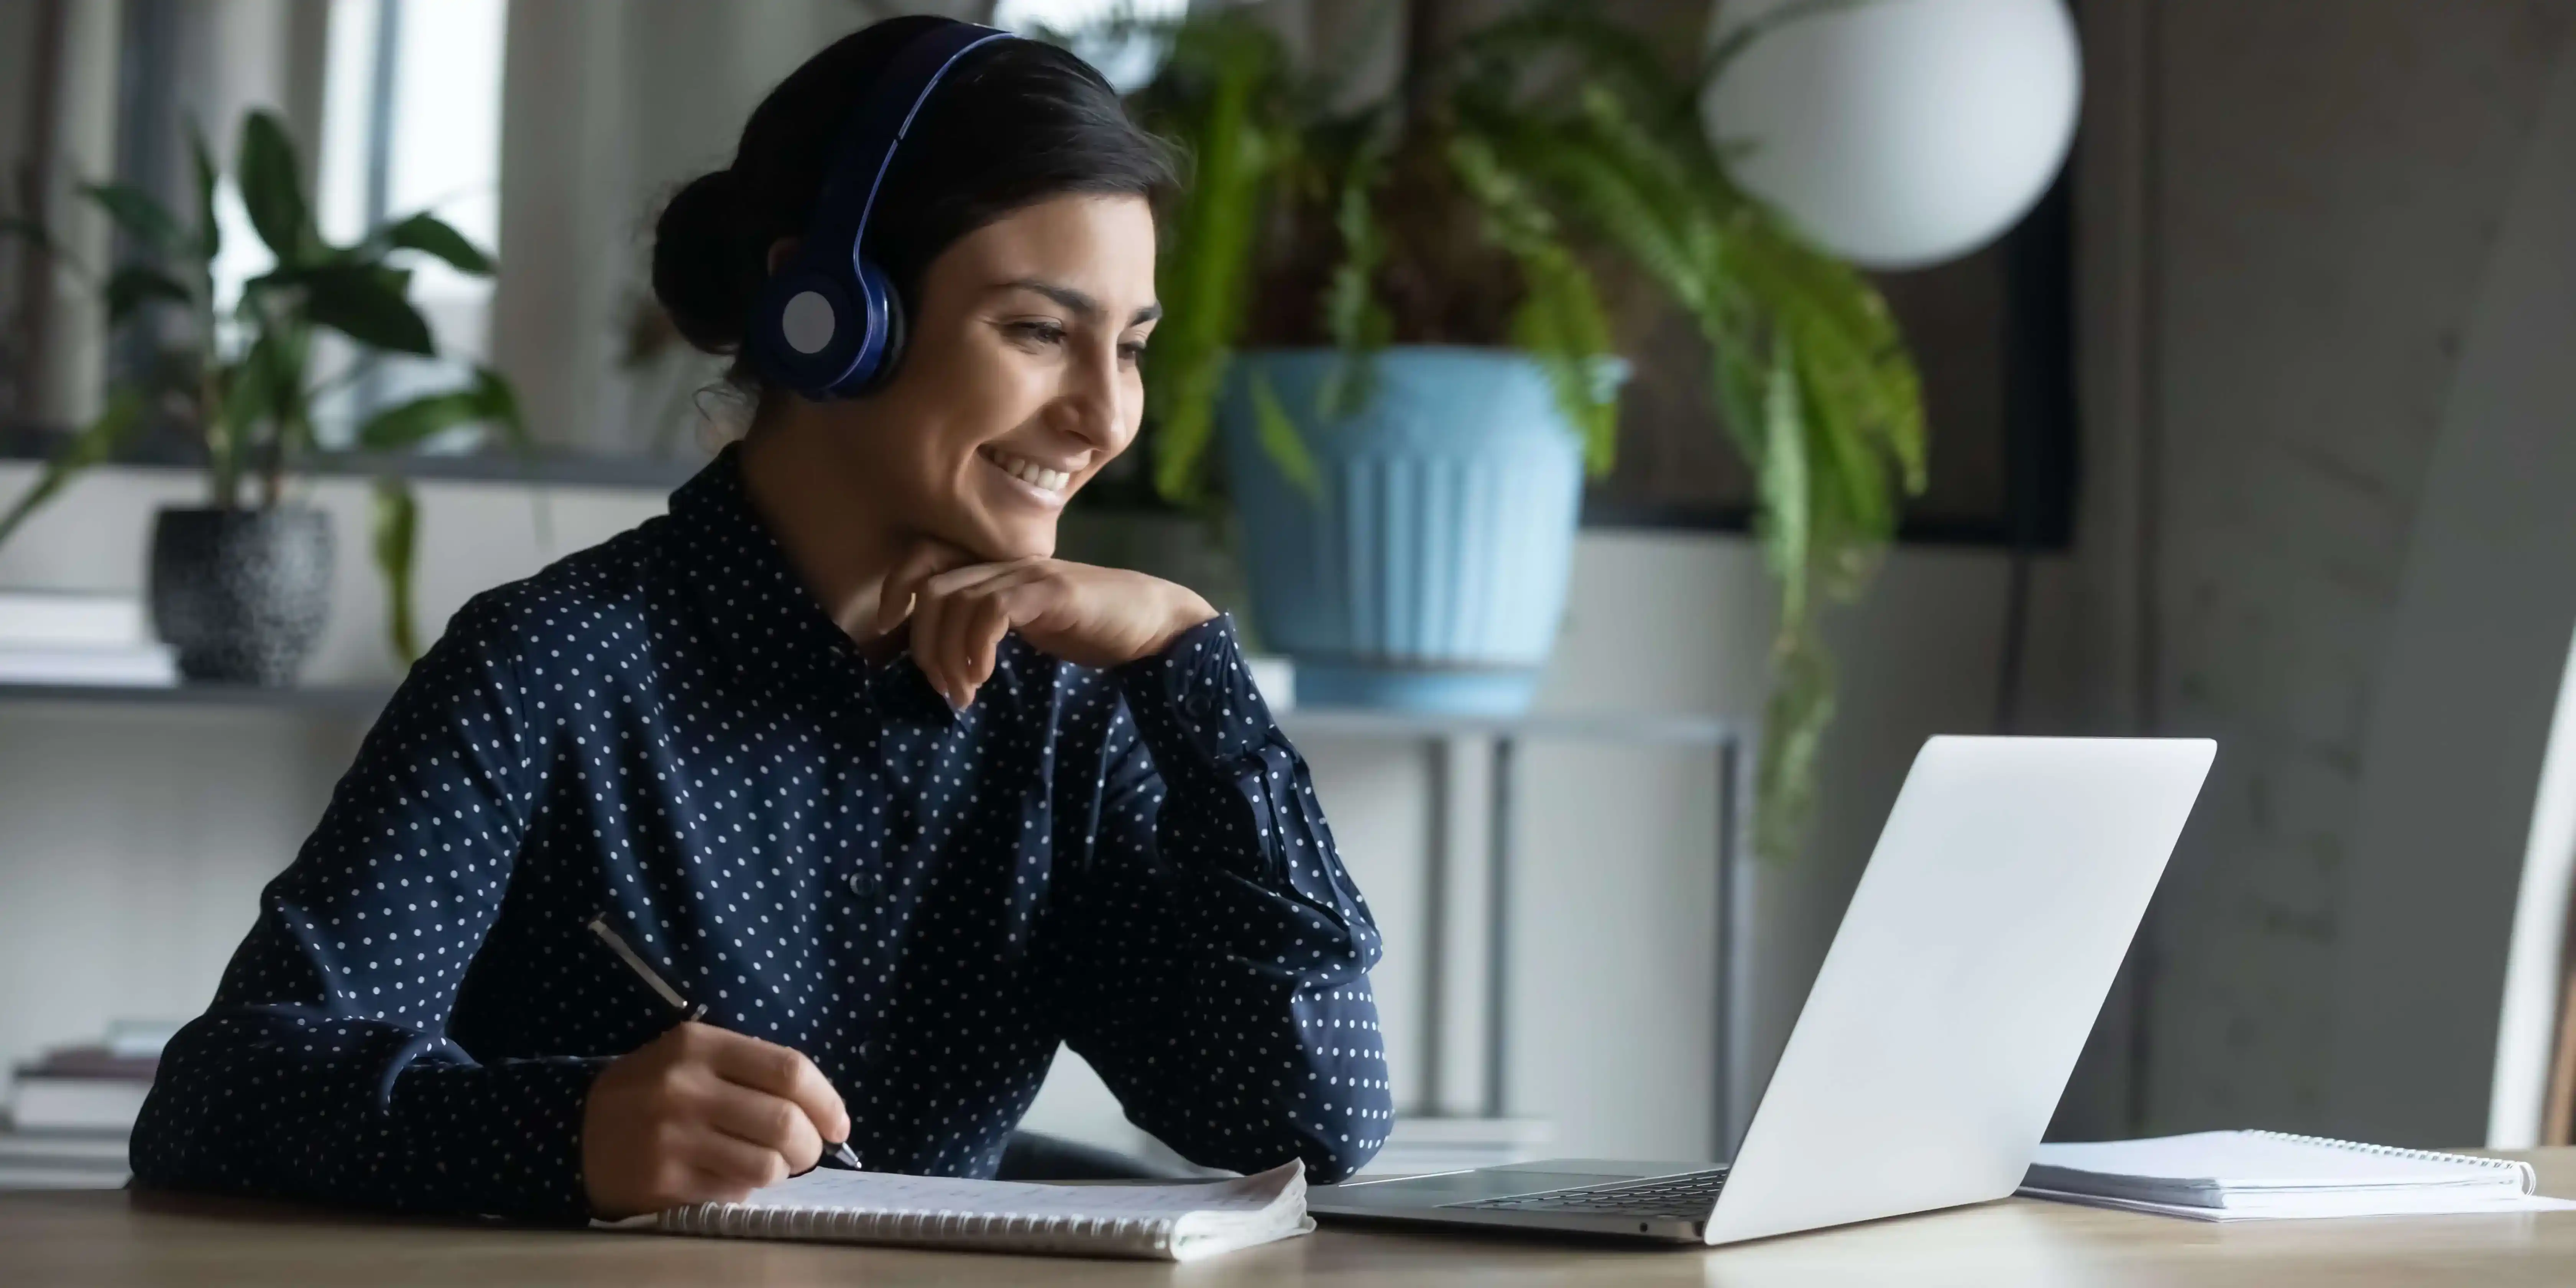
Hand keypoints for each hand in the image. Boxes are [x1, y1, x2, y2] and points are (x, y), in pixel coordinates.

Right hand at [580, 1022, 850, 1219]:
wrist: (578, 1133)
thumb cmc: (654, 1093)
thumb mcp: (693, 1059)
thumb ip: (752, 1071)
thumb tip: (823, 1110)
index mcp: (699, 1045)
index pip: (789, 1070)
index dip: (827, 1101)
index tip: (838, 1124)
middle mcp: (684, 1087)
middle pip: (784, 1121)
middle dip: (810, 1145)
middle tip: (805, 1152)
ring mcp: (671, 1137)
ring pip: (766, 1165)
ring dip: (781, 1172)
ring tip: (769, 1166)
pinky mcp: (663, 1180)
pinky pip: (734, 1192)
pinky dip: (745, 1190)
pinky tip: (728, 1177)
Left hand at [872, 540, 1218, 708]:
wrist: (1153, 623)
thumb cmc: (1092, 630)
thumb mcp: (1029, 629)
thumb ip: (991, 630)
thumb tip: (947, 664)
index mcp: (997, 571)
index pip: (926, 561)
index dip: (896, 588)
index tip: (887, 630)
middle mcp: (1006, 565)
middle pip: (931, 589)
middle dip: (923, 645)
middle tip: (943, 690)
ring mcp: (1029, 575)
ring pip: (954, 601)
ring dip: (948, 655)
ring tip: (964, 694)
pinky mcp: (1051, 591)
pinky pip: (992, 610)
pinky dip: (976, 646)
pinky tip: (983, 676)